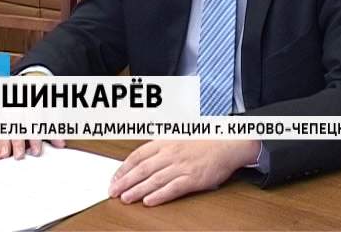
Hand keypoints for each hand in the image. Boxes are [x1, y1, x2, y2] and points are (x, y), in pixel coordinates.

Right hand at [0, 71, 61, 158]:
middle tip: (19, 156)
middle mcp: (20, 103)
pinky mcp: (1, 112)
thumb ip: (54, 127)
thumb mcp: (51, 110)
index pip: (34, 120)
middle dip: (17, 141)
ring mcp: (9, 107)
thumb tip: (60, 144)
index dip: (35, 137)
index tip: (36, 151)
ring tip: (5, 155)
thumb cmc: (42, 99)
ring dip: (4, 141)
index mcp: (34, 100)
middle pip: (17, 122)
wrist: (31, 79)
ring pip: (4, 123)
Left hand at [108, 140, 260, 206]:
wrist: (227, 143)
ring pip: (154, 180)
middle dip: (125, 181)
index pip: (138, 155)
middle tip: (113, 191)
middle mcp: (170, 153)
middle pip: (142, 169)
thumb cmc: (203, 141)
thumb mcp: (177, 138)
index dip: (123, 168)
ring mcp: (181, 166)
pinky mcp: (193, 178)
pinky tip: (149, 201)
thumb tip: (142, 160)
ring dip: (137, 190)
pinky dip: (160, 195)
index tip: (114, 179)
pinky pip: (173, 188)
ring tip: (126, 199)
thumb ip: (160, 148)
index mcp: (165, 142)